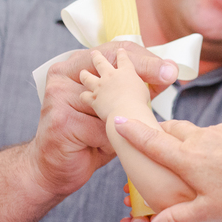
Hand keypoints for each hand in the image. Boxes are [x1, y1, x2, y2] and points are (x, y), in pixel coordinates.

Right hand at [27, 45, 174, 196]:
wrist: (52, 170)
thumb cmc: (86, 139)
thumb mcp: (110, 109)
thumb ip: (130, 91)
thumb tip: (168, 72)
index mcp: (74, 66)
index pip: (115, 50)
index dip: (144, 58)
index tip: (168, 70)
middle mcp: (64, 75)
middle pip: (112, 66)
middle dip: (143, 71)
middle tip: (169, 75)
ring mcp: (60, 96)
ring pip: (110, 102)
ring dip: (125, 117)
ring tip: (137, 126)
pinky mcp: (62, 121)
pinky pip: (101, 129)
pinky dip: (110, 142)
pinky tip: (105, 148)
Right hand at [113, 119, 221, 221]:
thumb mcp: (210, 214)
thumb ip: (178, 221)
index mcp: (188, 158)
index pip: (152, 141)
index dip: (132, 131)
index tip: (117, 120)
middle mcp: (202, 138)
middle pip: (172, 129)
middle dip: (159, 131)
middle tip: (151, 136)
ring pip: (198, 131)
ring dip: (190, 139)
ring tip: (192, 156)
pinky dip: (217, 143)